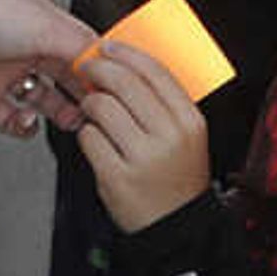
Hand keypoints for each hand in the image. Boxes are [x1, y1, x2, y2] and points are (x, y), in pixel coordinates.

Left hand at [0, 0, 99, 138]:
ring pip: (42, 99)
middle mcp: (22, 45)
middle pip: (65, 75)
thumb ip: (79, 46)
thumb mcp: (42, 24)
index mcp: (39, 20)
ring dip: (60, 112)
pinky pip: (11, 120)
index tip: (117, 88)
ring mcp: (2, 73)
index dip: (99, 68)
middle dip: (84, 93)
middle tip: (100, 110)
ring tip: (72, 121)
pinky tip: (27, 120)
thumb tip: (107, 64)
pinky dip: (23, 126)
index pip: (80, 47)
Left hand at [70, 43, 212, 228]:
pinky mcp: (117, 176)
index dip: (126, 53)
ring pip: (101, 107)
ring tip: (94, 112)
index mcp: (189, 122)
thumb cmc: (177, 179)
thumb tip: (129, 64)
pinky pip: (89, 137)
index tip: (108, 47)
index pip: (155, 71)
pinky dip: (87, 134)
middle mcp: (169, 137)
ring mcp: (143, 158)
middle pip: (124, 83)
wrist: (176, 228)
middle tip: (88, 70)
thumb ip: (164, 102)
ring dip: (90, 104)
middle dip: (98, 70)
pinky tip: (97, 140)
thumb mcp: (186, 136)